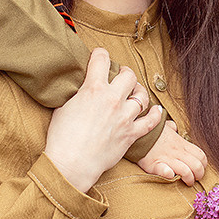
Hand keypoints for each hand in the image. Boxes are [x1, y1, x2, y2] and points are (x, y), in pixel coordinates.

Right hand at [45, 48, 163, 192]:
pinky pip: (151, 122)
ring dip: (139, 92)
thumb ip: (77, 94)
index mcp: (93, 89)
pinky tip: (156, 111)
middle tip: (121, 76)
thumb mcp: (63, 107)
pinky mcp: (131, 134)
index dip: (100, 54)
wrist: (71, 164)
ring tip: (135, 93)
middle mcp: (112, 99)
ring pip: (142, 95)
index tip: (100, 55)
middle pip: (128, 75)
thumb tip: (81, 89)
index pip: (101, 59)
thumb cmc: (61, 138)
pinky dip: (155, 116)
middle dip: (125, 72)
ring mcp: (124, 117)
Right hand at [136, 121, 207, 184]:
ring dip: (189, 179)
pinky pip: (165, 171)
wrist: (136, 131)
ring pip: (186, 171)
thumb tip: (174, 127)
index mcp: (181, 143)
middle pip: (197, 166)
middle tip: (194, 179)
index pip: (200, 156)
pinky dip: (169, 175)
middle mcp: (177, 151)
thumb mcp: (164, 126)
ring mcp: (166, 158)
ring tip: (186, 182)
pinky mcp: (154, 164)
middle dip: (199, 175)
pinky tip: (170, 175)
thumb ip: (172, 128)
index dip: (204, 165)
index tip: (200, 169)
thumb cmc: (151, 130)